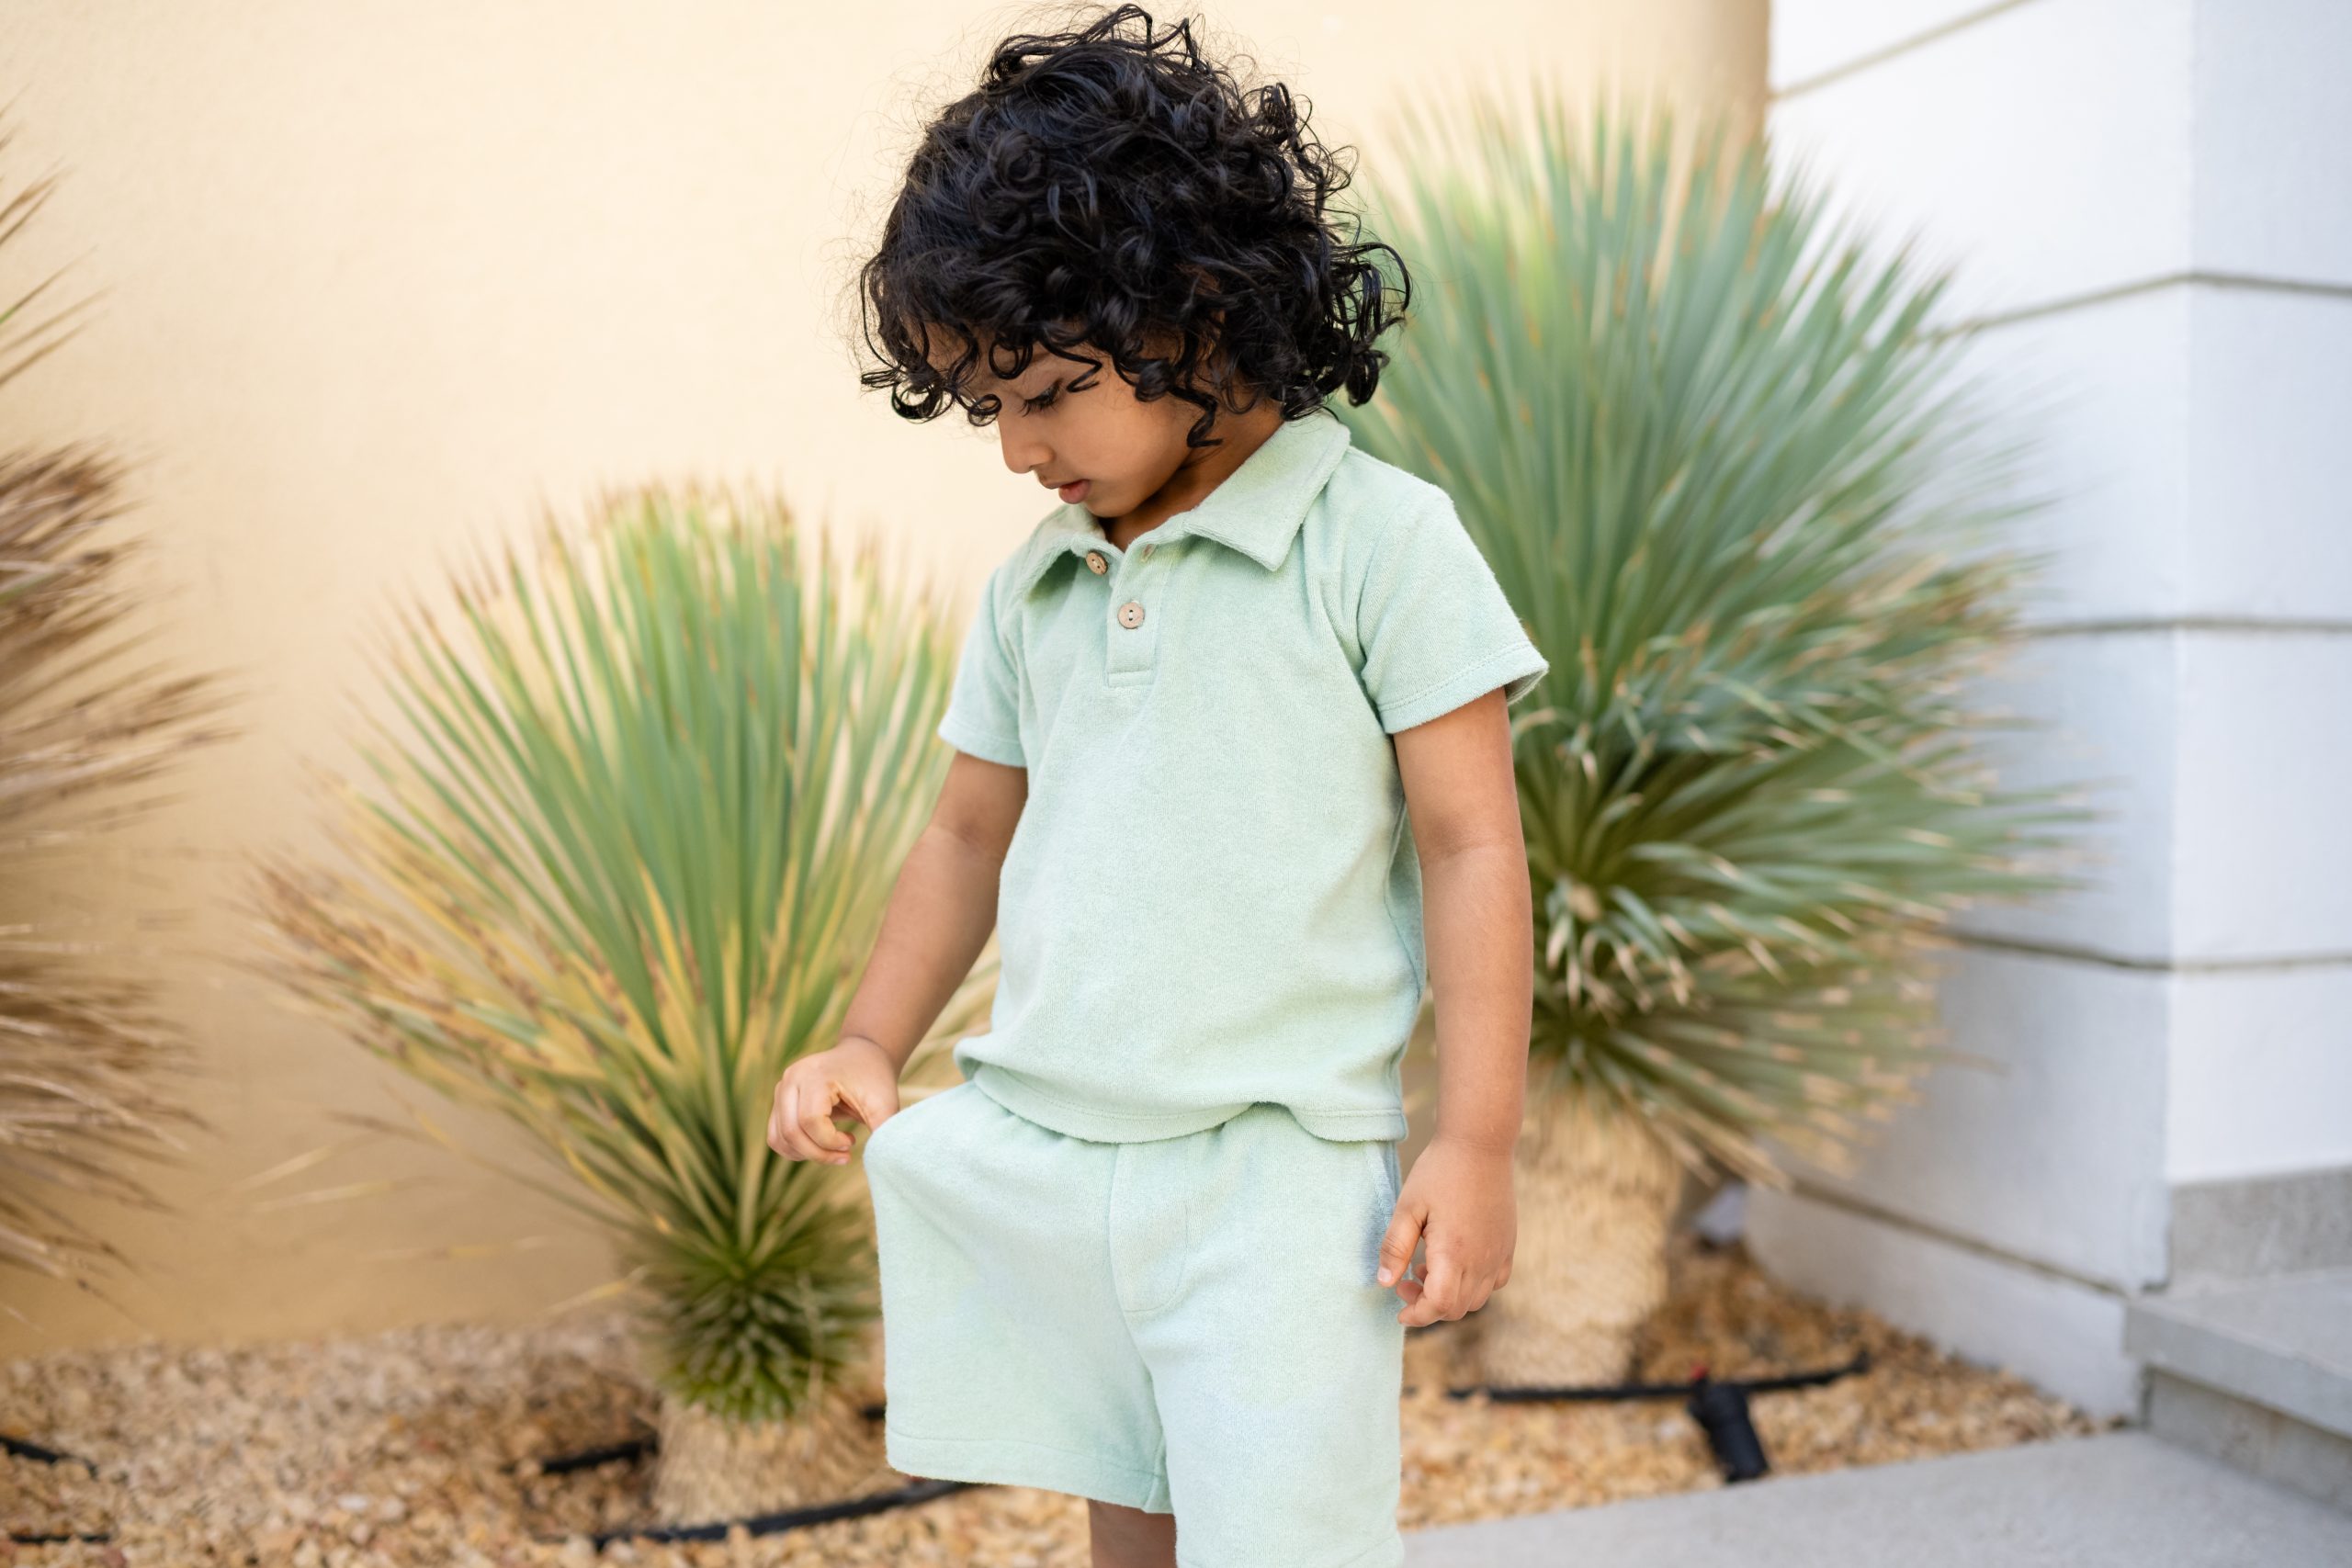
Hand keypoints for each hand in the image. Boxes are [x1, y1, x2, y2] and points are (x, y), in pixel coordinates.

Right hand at [766, 1036, 900, 1164]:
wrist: (862, 1056)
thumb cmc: (874, 1080)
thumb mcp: (885, 1104)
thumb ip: (883, 1131)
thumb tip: (880, 1165)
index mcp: (815, 1075)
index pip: (810, 1120)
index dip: (830, 1142)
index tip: (852, 1142)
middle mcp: (792, 1079)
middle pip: (791, 1131)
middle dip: (819, 1154)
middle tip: (845, 1156)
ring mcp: (781, 1089)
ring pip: (779, 1137)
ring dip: (806, 1154)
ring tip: (833, 1151)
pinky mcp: (779, 1101)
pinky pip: (776, 1136)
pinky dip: (795, 1149)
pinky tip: (820, 1146)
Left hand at [1375, 1135, 1515, 1326]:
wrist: (1480, 1144)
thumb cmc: (1439, 1172)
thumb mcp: (1407, 1207)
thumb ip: (1394, 1248)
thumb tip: (1384, 1283)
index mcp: (1454, 1253)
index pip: (1439, 1306)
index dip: (1417, 1315)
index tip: (1399, 1308)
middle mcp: (1482, 1260)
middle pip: (1457, 1308)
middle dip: (1428, 1306)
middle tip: (1405, 1281)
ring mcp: (1499, 1254)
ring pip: (1477, 1299)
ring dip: (1450, 1297)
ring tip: (1426, 1268)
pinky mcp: (1508, 1244)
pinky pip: (1496, 1282)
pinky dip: (1474, 1286)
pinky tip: (1457, 1263)